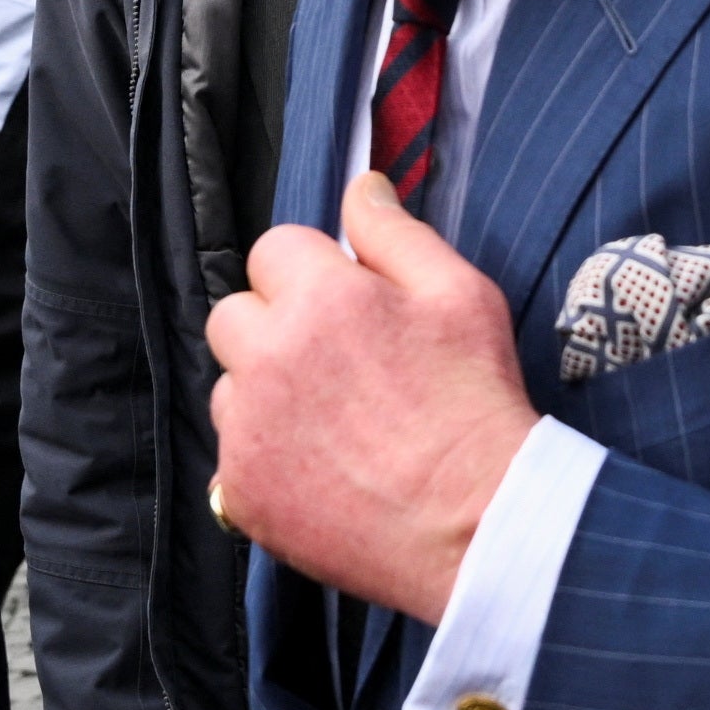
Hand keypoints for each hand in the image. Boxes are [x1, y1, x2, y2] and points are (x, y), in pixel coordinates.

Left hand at [203, 171, 540, 623]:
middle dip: (275, 328)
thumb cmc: (476, 404)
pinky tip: (322, 471)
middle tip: (337, 366)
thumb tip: (359, 185)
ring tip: (334, 426)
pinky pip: (232, 455)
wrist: (479, 525)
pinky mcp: (240, 490)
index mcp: (320, 298)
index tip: (348, 308)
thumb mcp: (462, 296)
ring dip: (265, 394)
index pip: (272, 249)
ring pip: (229, 387)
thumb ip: (397, 233)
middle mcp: (268, 356)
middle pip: (234, 315)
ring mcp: (248, 429)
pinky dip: (267, 459)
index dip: (311, 274)